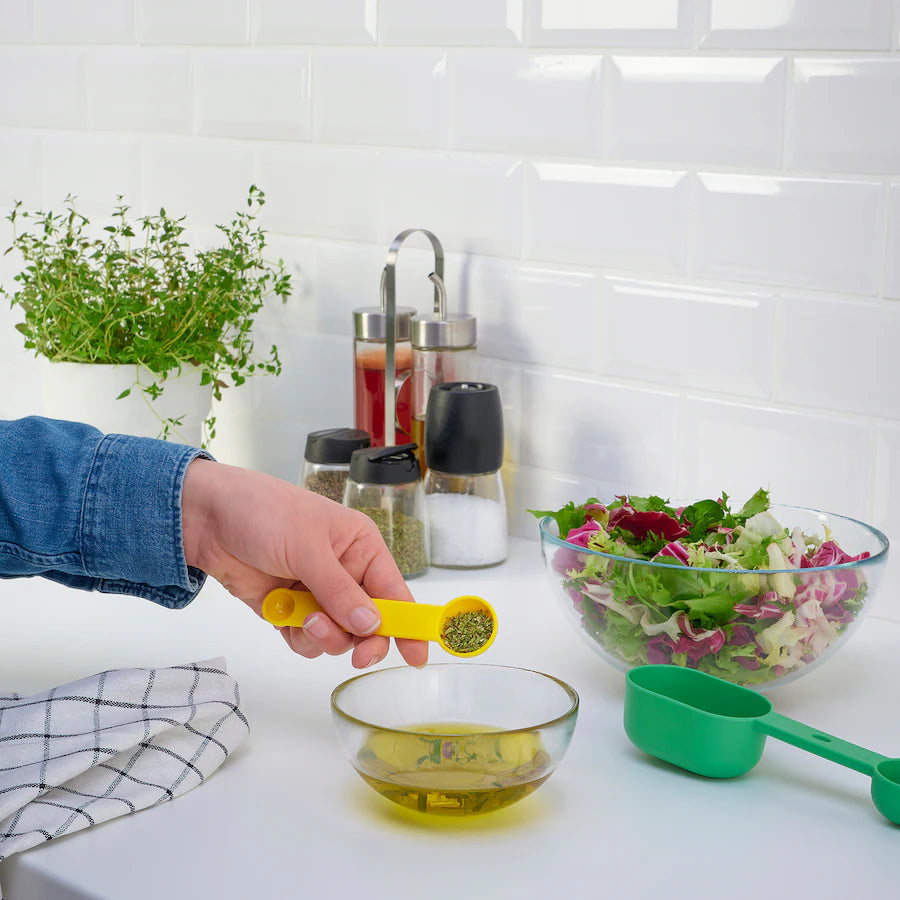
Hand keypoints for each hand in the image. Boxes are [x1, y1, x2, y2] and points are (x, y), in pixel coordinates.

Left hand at [180, 458, 427, 668]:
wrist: (205, 518)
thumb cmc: (263, 513)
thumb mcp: (307, 547)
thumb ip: (340, 590)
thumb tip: (371, 625)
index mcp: (360, 547)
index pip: (394, 591)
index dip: (408, 624)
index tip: (416, 655)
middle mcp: (345, 572)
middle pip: (370, 622)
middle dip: (362, 638)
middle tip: (356, 655)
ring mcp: (317, 594)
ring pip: (339, 636)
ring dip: (324, 636)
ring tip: (302, 619)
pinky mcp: (290, 611)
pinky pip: (306, 640)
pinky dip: (298, 638)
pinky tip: (283, 616)